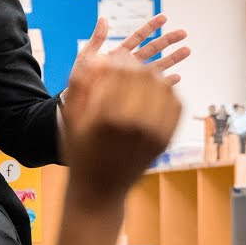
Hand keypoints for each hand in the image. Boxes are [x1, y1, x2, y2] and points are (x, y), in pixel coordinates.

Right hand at [62, 50, 180, 203]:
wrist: (100, 189)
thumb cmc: (79, 152)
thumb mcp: (70, 120)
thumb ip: (80, 86)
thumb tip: (97, 58)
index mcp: (108, 119)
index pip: (122, 74)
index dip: (119, 60)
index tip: (113, 55)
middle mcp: (135, 126)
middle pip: (145, 77)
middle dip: (136, 65)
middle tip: (127, 62)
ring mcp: (154, 134)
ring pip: (164, 88)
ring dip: (153, 75)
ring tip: (140, 74)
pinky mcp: (165, 139)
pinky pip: (175, 105)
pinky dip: (168, 91)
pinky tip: (155, 88)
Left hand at [70, 14, 189, 89]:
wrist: (78, 99)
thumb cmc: (80, 78)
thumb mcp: (86, 56)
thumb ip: (97, 38)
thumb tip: (103, 18)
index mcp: (119, 53)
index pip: (138, 37)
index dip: (151, 27)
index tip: (164, 17)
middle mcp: (129, 64)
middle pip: (152, 49)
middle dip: (168, 40)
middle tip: (184, 33)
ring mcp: (134, 77)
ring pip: (157, 65)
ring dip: (172, 58)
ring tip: (187, 50)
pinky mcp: (135, 92)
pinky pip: (153, 87)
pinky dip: (164, 82)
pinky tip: (176, 77)